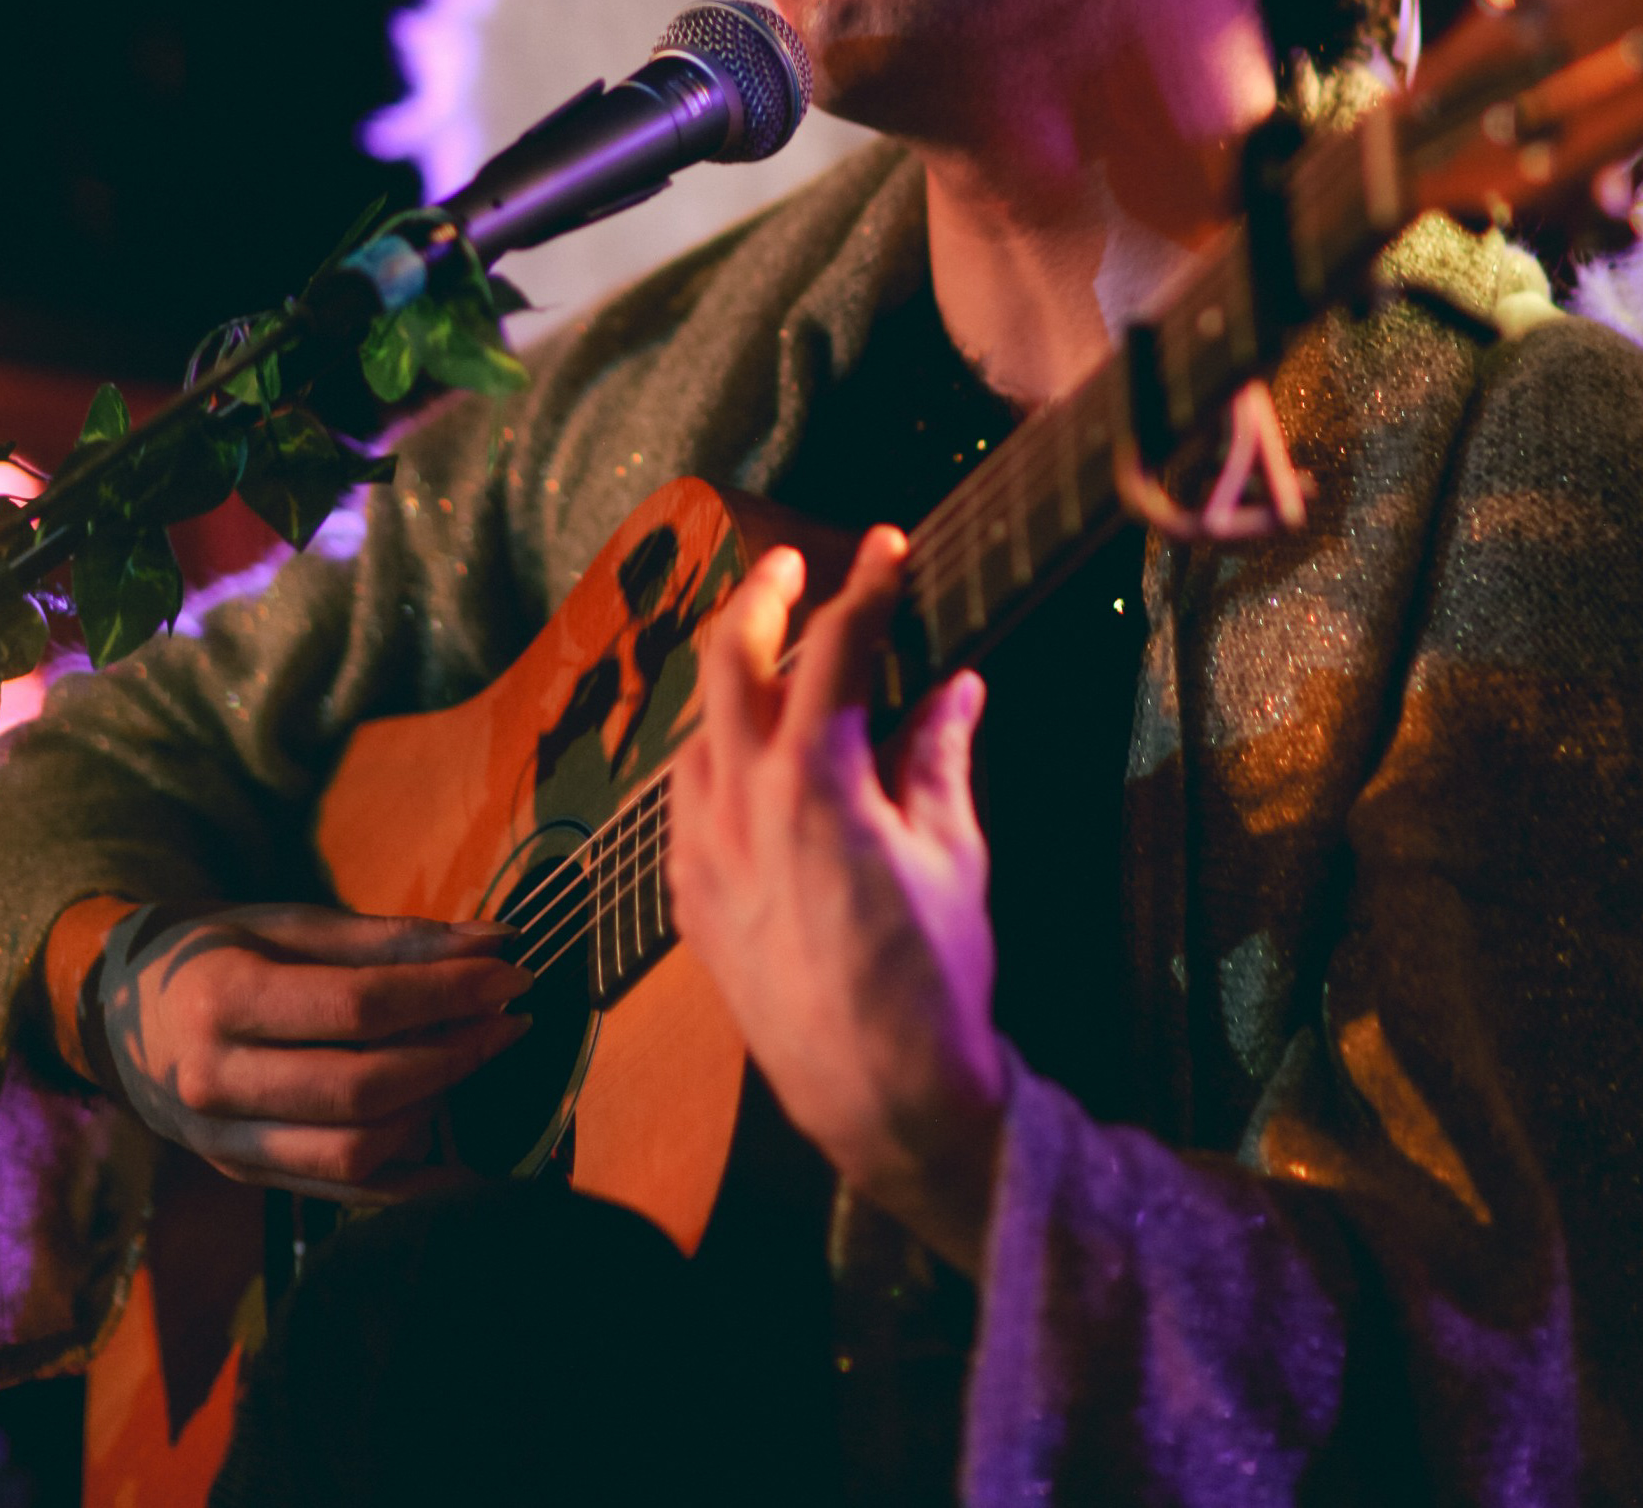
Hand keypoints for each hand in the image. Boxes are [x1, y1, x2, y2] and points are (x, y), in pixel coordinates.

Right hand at [90, 901, 531, 1201]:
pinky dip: (409, 1185)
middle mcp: (218, 1083)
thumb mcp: (289, 922)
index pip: (358, 1006)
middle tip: (508, 1020)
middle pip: (361, 1088)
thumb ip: (388, 938)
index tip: (511, 973)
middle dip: (452, 1054)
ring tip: (473, 1058)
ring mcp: (228, 1144)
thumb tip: (493, 941)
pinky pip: (341, 1196)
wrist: (123, 1013)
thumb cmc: (217, 950)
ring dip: (434, 1109)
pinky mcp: (245, 1178)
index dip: (445, 993)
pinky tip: (462, 1156)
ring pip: (354, 1153)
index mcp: (224, 999)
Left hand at [668, 528, 1006, 1277]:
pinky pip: (687, 799)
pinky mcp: (690, 898)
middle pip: (729, 660)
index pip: (838, 645)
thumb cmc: (933, 974)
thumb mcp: (952, 851)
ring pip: (698, 728)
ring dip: (732, 682)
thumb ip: (940, 754)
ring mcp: (703, 851)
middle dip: (759, 597)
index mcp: (816, 779)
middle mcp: (742, 802)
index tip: (889, 545)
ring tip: (772, 660)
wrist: (881, 1097)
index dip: (867, 584)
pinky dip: (716, 759)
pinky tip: (745, 760)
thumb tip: (955, 685)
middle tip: (791, 564)